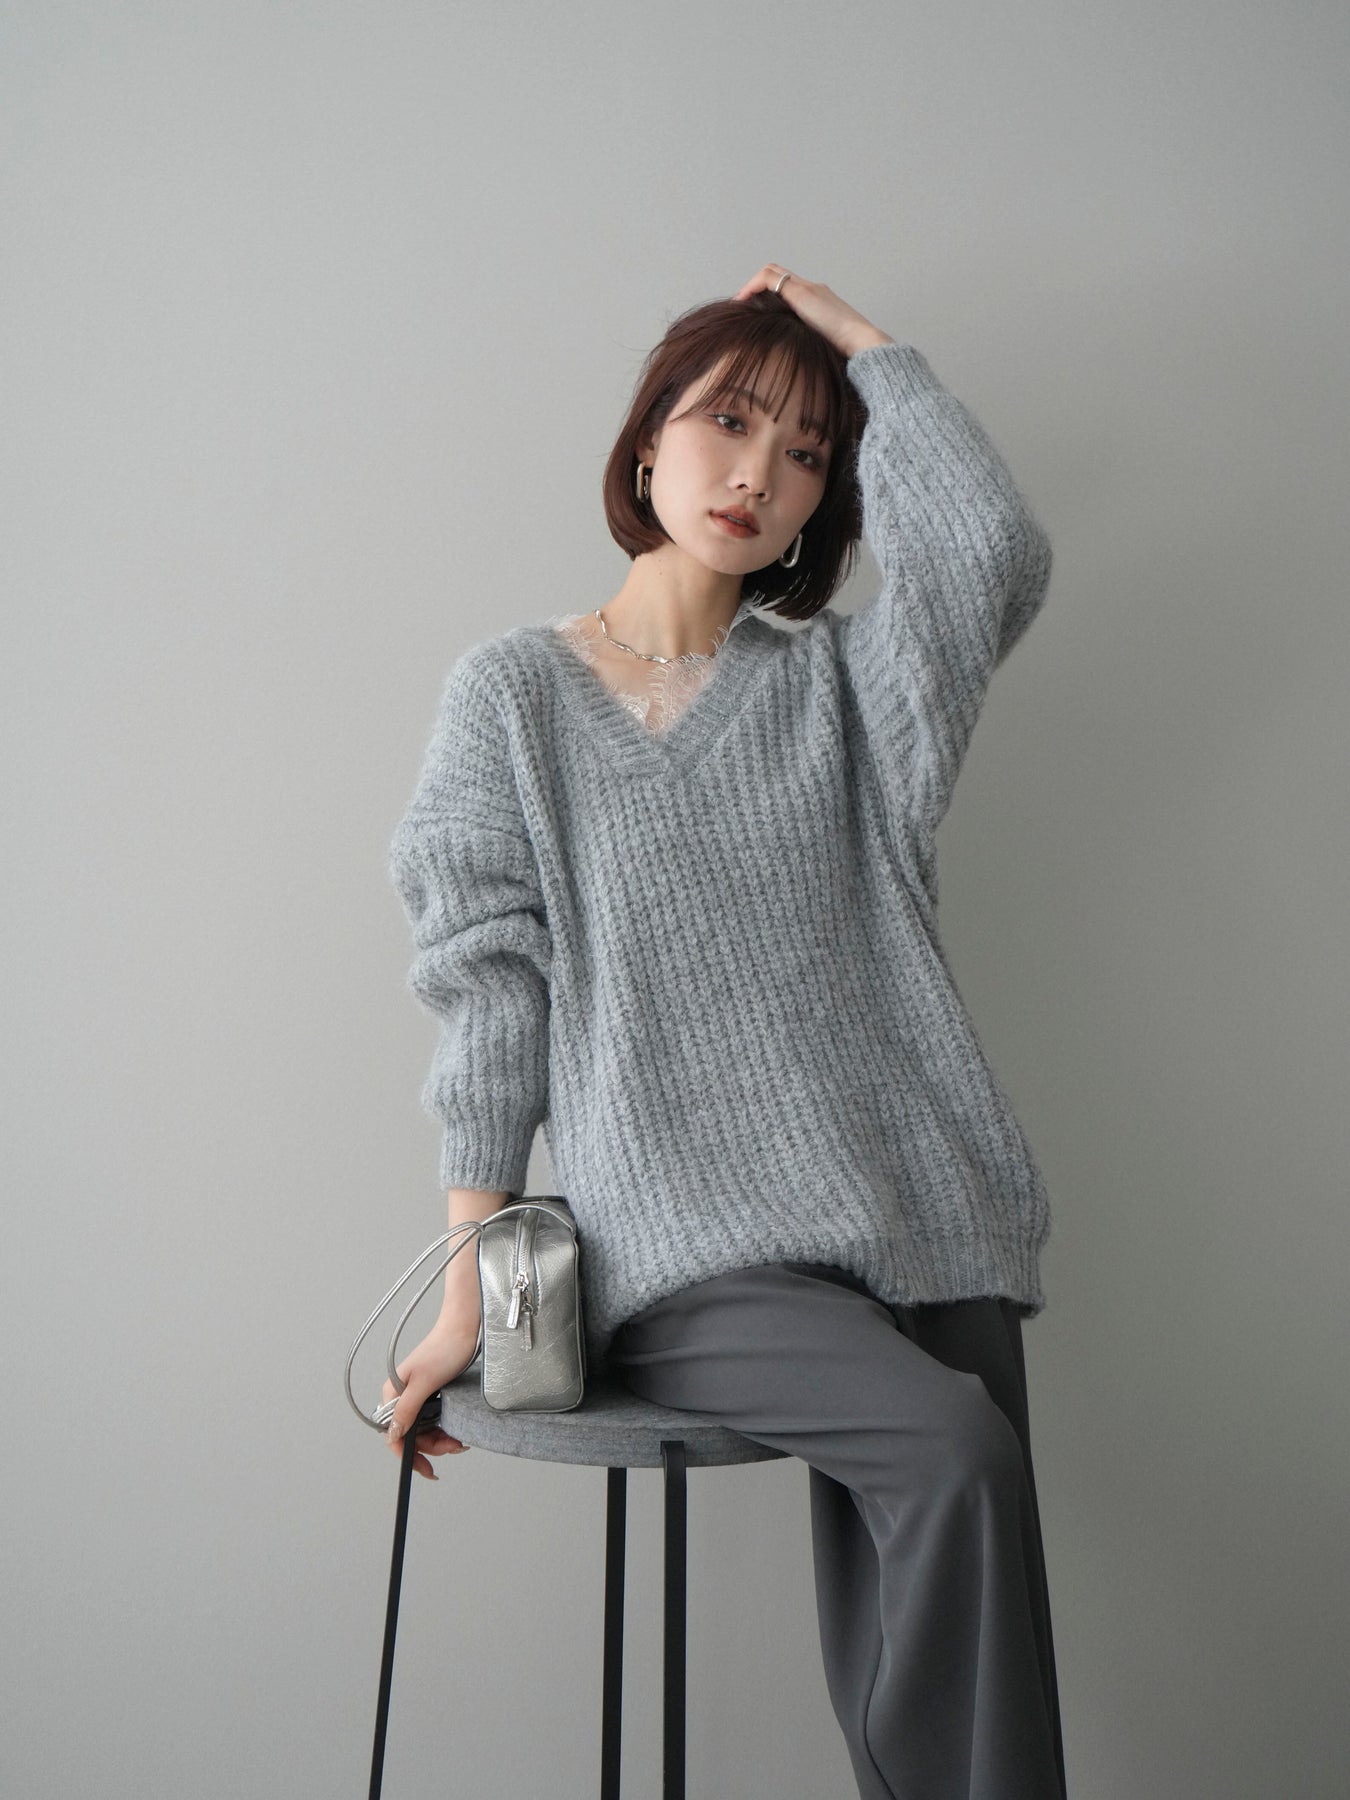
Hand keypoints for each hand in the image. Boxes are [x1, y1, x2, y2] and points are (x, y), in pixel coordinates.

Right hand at [380, 1310, 480, 1479]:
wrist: (464, 1326)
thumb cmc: (445, 1348)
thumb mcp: (426, 1382)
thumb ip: (407, 1410)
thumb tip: (393, 1434)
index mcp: (393, 1393)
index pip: (394, 1435)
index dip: (408, 1455)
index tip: (427, 1469)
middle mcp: (402, 1396)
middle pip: (411, 1435)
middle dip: (432, 1446)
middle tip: (455, 1446)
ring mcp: (417, 1394)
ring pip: (424, 1429)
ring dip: (440, 1439)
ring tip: (459, 1440)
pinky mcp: (432, 1392)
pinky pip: (433, 1418)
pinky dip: (444, 1428)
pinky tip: (456, 1430)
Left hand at [731, 265, 893, 359]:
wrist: (861, 344)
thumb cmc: (846, 354)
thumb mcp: (820, 349)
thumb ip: (807, 347)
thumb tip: (793, 368)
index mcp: (819, 302)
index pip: (790, 289)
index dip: (770, 297)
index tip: (756, 315)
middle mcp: (813, 289)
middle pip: (780, 276)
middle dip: (758, 289)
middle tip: (744, 308)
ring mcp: (808, 287)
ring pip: (773, 272)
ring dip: (753, 286)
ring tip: (740, 305)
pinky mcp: (801, 291)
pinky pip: (768, 278)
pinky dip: (752, 286)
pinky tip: (742, 303)